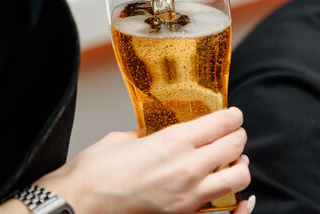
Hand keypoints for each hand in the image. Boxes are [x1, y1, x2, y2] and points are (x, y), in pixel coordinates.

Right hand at [35, 107, 250, 213]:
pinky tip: (237, 198)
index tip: (233, 115)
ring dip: (239, 166)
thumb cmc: (96, 172)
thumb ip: (150, 134)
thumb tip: (158, 134)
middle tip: (231, 133)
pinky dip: (238, 203)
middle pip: (235, 146)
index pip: (222, 123)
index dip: (233, 116)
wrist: (80, 203)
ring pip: (239, 178)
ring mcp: (189, 196)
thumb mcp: (125, 138)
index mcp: (173, 141)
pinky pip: (226, 211)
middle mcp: (187, 167)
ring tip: (230, 161)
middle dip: (237, 136)